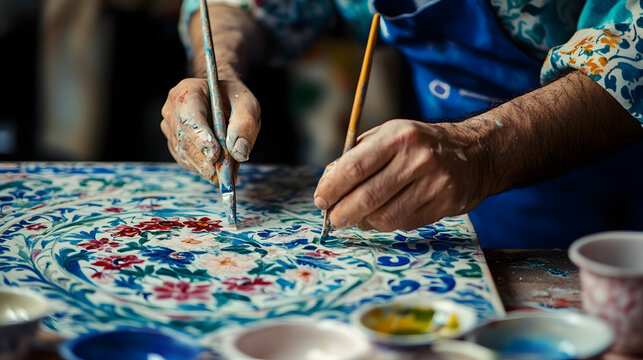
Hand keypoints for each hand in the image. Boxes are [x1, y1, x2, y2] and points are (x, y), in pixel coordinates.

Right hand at [161, 78, 260, 183]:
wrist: (223, 97)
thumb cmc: (234, 97)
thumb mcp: (247, 104)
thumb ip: (245, 126)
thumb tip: (239, 152)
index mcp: (187, 92)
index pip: (189, 119)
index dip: (201, 139)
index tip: (215, 156)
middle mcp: (172, 111)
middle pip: (183, 140)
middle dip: (203, 160)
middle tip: (222, 175)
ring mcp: (171, 128)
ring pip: (183, 154)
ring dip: (204, 168)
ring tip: (225, 176)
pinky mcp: (175, 144)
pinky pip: (185, 161)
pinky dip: (202, 169)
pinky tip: (218, 173)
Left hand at [313, 120, 487, 231]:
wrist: (474, 153)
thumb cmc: (419, 143)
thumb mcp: (389, 135)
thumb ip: (356, 156)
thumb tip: (327, 184)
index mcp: (397, 136)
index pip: (353, 168)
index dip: (331, 189)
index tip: (320, 199)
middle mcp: (417, 158)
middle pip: (367, 197)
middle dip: (342, 213)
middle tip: (333, 219)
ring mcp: (433, 183)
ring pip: (385, 216)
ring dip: (363, 222)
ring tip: (356, 218)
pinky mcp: (444, 204)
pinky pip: (403, 223)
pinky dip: (385, 224)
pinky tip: (381, 216)